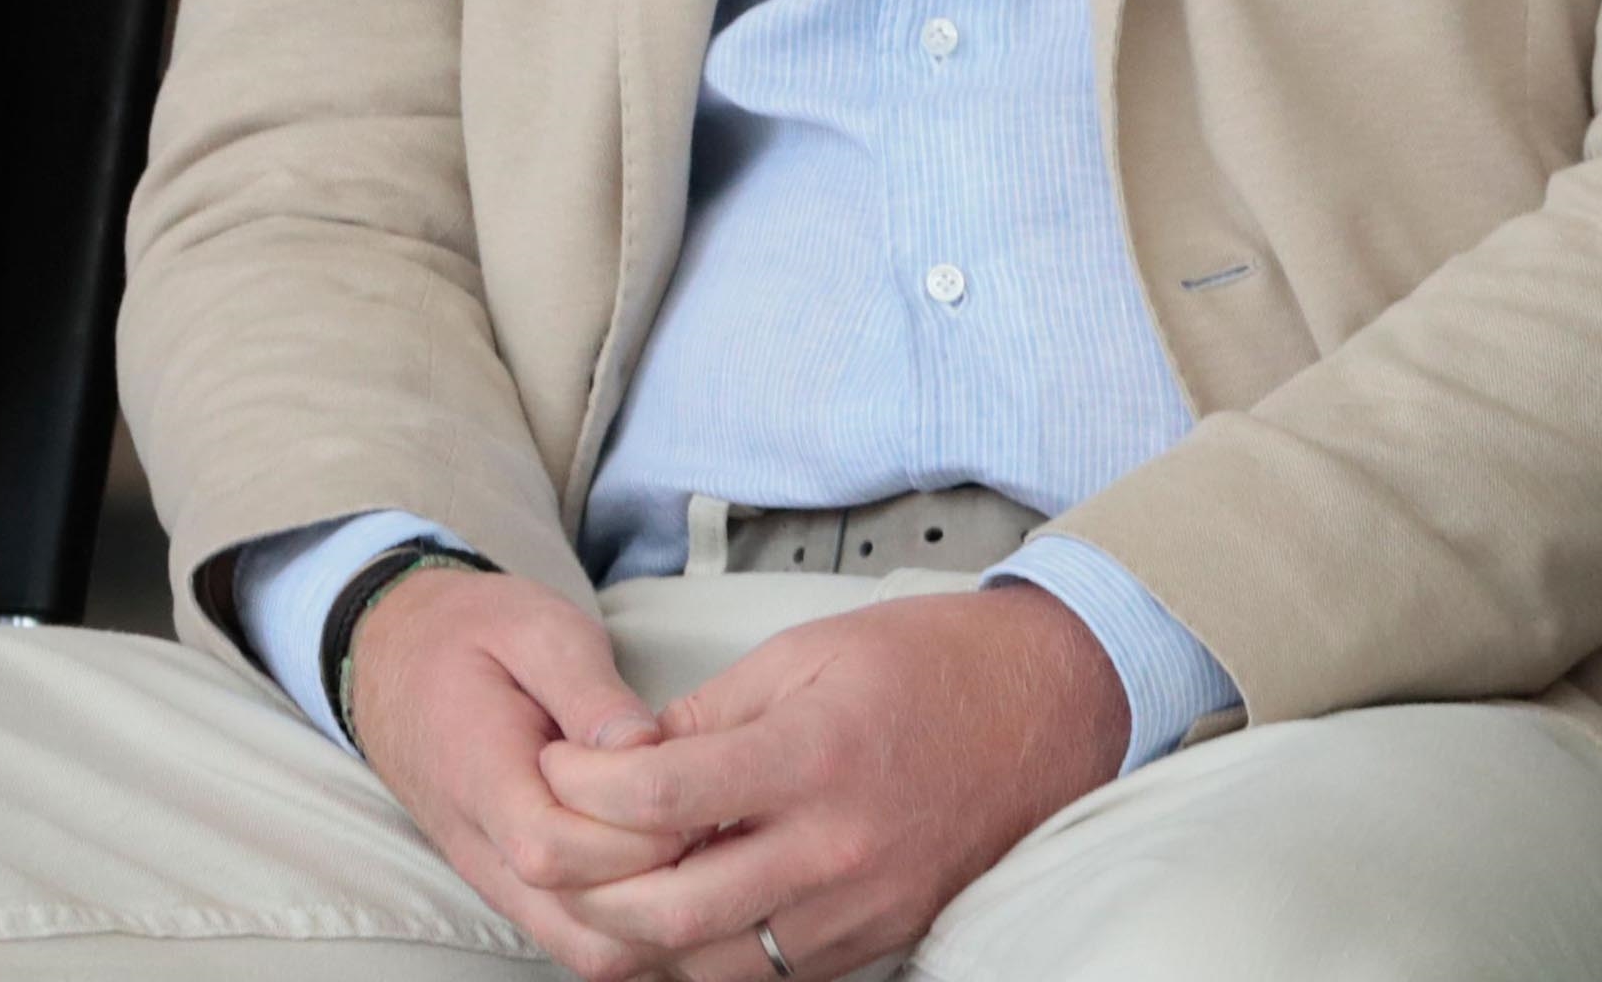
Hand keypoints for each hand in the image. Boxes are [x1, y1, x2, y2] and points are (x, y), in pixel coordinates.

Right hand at [340, 568, 692, 981]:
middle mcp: (481, 847)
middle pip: (580, 924)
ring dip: (657, 918)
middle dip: (661, 884)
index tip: (683, 784)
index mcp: (477, 774)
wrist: (396, 654)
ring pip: (587, 952)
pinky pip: (583, 941)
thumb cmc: (471, 633)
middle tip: (704, 818)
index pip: (553, 851)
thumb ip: (588, 690)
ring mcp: (497, 878)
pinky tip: (672, 864)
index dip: (634, 833)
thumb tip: (646, 751)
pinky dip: (639, 923)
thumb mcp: (534, 627)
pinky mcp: (518, 889)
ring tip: (696, 844)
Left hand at [531, 582, 1127, 981]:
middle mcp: (836, 849)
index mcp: (810, 757)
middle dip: (590, 888)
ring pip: (715, 965)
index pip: (661, 799)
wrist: (1049, 707)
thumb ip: (704, 715)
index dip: (583, 788)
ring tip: (609, 882)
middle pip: (671, 913)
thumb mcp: (802, 652)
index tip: (555, 766)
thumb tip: (620, 757)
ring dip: (643, 935)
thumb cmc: (926, 663)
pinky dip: (710, 952)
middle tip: (553, 846)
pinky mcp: (880, 938)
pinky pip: (772, 971)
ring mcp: (861, 908)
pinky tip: (681, 906)